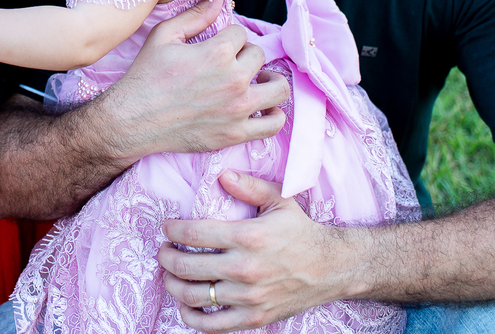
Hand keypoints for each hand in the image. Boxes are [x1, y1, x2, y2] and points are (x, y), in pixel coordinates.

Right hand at [98, 0, 288, 159]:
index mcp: (218, 52)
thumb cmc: (146, 76)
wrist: (133, 120)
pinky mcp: (236, 133)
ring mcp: (238, 109)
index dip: (228, 37)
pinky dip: (273, 114)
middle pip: (259, 56)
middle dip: (245, 56)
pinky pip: (273, 123)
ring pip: (278, 88)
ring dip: (269, 81)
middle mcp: (234, 80)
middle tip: (229, 64)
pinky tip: (262, 108)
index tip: (216, 47)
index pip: (241, 33)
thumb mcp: (164, 35)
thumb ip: (197, 14)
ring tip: (256, 82)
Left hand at [158, 170, 361, 332]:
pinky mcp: (253, 318)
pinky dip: (191, 316)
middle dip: (166, 257)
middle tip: (163, 251)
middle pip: (186, 267)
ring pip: (193, 296)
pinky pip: (211, 325)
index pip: (194, 234)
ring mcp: (247, 297)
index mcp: (247, 237)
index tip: (167, 228)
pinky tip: (186, 304)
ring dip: (172, 285)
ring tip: (169, 275)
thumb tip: (221, 175)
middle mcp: (244, 268)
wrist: (331, 268)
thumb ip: (249, 186)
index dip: (172, 231)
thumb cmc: (302, 232)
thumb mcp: (279, 200)